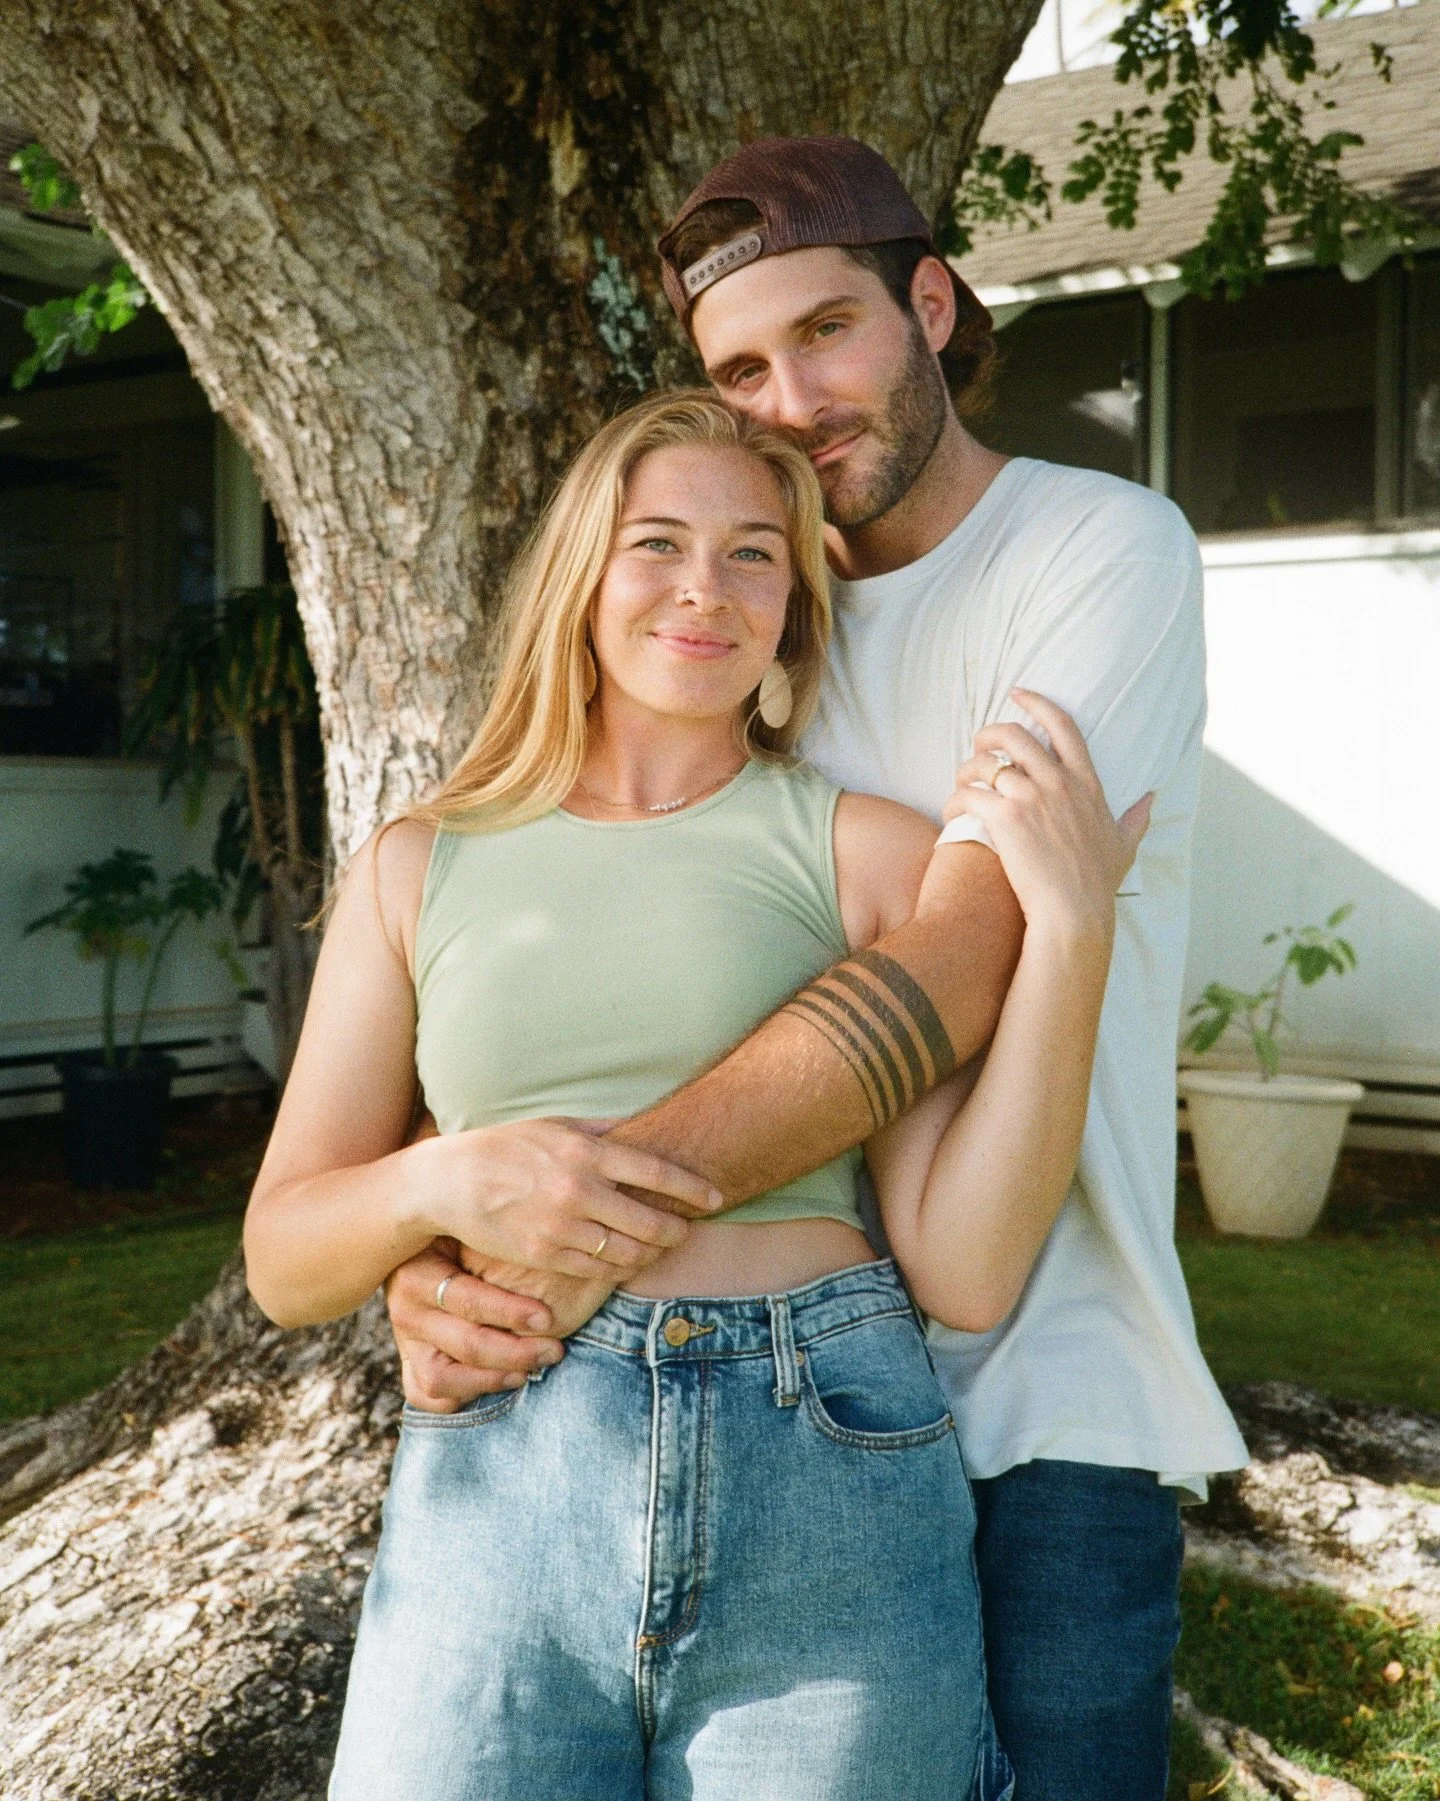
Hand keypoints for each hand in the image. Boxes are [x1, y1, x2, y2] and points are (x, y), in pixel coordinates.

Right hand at [385, 1239, 565, 1413]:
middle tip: (554, 1350)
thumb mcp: (475, 1231)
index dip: (510, 1312)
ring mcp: (406, 1342)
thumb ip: (500, 1239)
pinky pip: (425, 1395)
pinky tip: (499, 1382)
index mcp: (418, 1272)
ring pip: (440, 1379)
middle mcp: (406, 1310)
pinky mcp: (411, 1364)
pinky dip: (460, 1397)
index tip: (549, 1318)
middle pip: (463, 1344)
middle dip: (515, 1352)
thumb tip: (546, 1243)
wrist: (431, 1249)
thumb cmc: (467, 1236)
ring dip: (490, 1380)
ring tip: (527, 1372)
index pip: (466, 1300)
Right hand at [410, 1116, 722, 1283]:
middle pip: (650, 1220)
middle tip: (687, 1230)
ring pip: (629, 1251)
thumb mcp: (553, 1124)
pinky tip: (627, 1261)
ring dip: (652, 1252)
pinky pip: (598, 1270)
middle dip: (677, 1229)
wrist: (449, 1182)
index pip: (655, 1172)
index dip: (692, 1188)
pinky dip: (620, 1268)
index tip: (715, 1197)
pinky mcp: (545, 1255)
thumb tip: (639, 1126)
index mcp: (585, 1152)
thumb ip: (600, 1129)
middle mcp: (578, 1190)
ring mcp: (562, 1227)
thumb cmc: (505, 1146)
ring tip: (661, 1247)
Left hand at [942, 688, 1151, 940]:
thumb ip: (1136, 819)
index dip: (1038, 704)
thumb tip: (1152, 800)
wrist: (1074, 913)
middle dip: (989, 733)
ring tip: (961, 786)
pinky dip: (954, 802)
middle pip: (1015, 735)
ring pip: (984, 762)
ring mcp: (1031, 797)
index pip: (1064, 727)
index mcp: (1086, 784)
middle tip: (977, 747)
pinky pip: (968, 794)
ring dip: (966, 770)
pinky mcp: (1005, 817)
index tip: (1017, 693)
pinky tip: (951, 815)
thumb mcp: (1124, 846)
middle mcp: (1059, 783)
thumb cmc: (1096, 885)